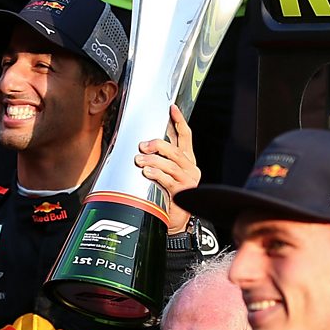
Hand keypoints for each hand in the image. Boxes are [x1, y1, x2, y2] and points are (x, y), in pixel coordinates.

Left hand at [137, 105, 199, 233]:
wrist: (173, 221)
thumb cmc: (166, 194)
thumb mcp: (164, 173)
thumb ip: (159, 158)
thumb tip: (142, 144)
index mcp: (187, 160)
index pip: (186, 136)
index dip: (179, 121)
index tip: (172, 108)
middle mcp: (190, 168)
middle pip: (176, 150)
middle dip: (158, 145)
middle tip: (142, 146)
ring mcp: (188, 180)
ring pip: (171, 164)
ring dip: (153, 160)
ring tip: (139, 160)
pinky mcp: (182, 192)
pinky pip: (168, 179)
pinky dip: (156, 174)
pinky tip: (146, 172)